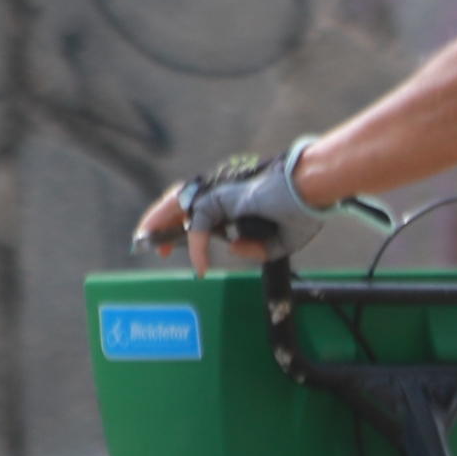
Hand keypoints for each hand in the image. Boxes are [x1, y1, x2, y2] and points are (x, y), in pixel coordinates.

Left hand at [138, 143, 327, 271]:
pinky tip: (200, 265)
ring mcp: (222, 193)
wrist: (313, 190)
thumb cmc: (303, 211)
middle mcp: (225, 193)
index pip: (201, 209)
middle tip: (146, 241)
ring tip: (143, 238)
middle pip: (182, 202)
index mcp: (237, 201)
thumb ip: (255, 249)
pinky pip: (201, 223)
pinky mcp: (223, 197)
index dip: (185, 226)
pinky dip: (198, 245)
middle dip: (161, 220)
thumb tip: (232, 247)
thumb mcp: (280, 243)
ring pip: (180, 204)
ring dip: (159, 220)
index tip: (178, 250)